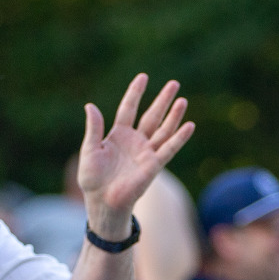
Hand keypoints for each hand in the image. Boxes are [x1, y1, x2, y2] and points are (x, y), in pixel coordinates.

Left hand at [78, 74, 195, 235]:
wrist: (102, 201)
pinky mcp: (153, 165)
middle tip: (174, 83)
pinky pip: (168, 148)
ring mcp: (146, 152)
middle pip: (151, 115)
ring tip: (182, 100)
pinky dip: (179, 137)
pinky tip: (189, 125)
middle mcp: (135, 141)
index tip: (143, 77)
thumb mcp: (89, 150)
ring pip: (163, 129)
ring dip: (173, 115)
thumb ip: (94, 128)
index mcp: (118, 135)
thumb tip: (90, 105)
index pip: (128, 108)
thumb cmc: (93, 179)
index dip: (135, 93)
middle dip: (162, 100)